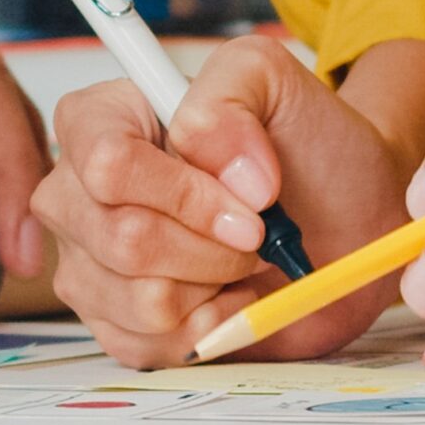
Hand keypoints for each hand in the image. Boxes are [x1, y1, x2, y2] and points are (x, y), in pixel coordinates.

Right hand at [31, 38, 411, 366]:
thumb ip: (230, 94)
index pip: (107, 164)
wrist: (345, 214)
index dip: (184, 192)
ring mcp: (89, 264)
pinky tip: (230, 294)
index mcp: (101, 120)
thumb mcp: (273, 80)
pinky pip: (149, 345)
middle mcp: (78, 194)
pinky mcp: (116, 324)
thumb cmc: (303, 143)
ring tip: (243, 257)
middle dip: (212, 244)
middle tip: (257, 230)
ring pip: (141, 300)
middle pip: (123, 239)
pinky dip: (211, 326)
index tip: (253, 198)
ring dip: (216, 284)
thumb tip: (209, 158)